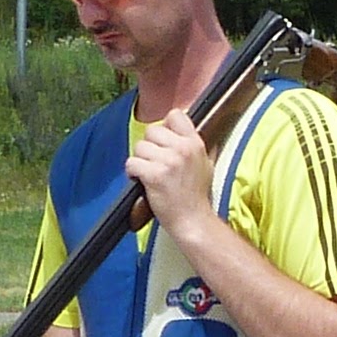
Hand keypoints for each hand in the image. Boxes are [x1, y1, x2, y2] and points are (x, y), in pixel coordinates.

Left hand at [123, 110, 221, 256]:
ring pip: (140, 147)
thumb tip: (182, 125)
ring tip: (150, 174)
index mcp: (195, 143)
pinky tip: (142, 181)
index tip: (163, 142)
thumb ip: (192, 143)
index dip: (165, 127)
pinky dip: (132, 173)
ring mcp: (169, 161)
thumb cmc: (196, 196)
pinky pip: (132, 163)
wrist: (193, 221)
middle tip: (155, 163)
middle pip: (152, 130)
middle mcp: (183, 149)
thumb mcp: (204, 163)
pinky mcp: (155, 175)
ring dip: (140, 161)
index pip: (175, 115)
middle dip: (149, 147)